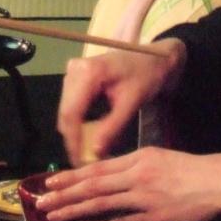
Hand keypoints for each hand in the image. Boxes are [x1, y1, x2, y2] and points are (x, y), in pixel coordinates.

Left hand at [37, 147, 220, 220]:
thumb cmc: (194, 169)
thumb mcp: (161, 158)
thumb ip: (136, 167)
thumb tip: (112, 178)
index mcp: (139, 157)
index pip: (97, 167)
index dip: (71, 175)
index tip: (51, 181)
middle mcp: (137, 174)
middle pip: (93, 184)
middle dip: (64, 193)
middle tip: (42, 200)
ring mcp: (144, 197)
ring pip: (101, 202)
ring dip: (75, 209)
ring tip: (55, 215)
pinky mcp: (154, 217)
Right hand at [57, 41, 185, 167]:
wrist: (154, 58)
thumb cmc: (147, 75)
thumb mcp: (132, 102)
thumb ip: (113, 127)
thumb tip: (95, 152)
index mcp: (89, 72)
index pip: (72, 112)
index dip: (73, 140)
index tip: (79, 162)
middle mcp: (75, 69)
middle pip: (66, 112)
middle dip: (74, 139)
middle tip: (84, 162)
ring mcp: (73, 72)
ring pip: (67, 111)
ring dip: (75, 133)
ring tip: (87, 153)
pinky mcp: (76, 78)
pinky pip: (72, 106)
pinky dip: (79, 123)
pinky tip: (88, 137)